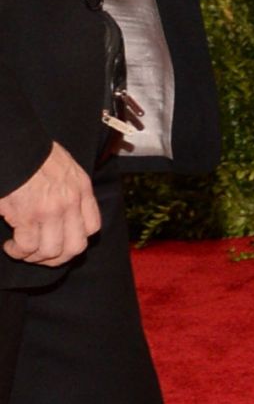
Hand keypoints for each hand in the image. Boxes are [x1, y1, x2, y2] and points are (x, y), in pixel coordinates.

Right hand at [1, 140, 100, 267]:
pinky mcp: (27, 216)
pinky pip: (28, 246)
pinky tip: (10, 245)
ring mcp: (50, 210)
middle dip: (57, 258)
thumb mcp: (65, 167)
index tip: (61, 241)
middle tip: (40, 256)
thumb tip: (65, 211)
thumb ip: (70, 189)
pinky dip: (18, 251)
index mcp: (81, 189)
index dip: (77, 240)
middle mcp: (70, 202)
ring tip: (21, 250)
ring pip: (51, 251)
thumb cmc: (34, 154)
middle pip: (75, 246)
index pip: (92, 227)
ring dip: (34, 257)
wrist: (15, 145)